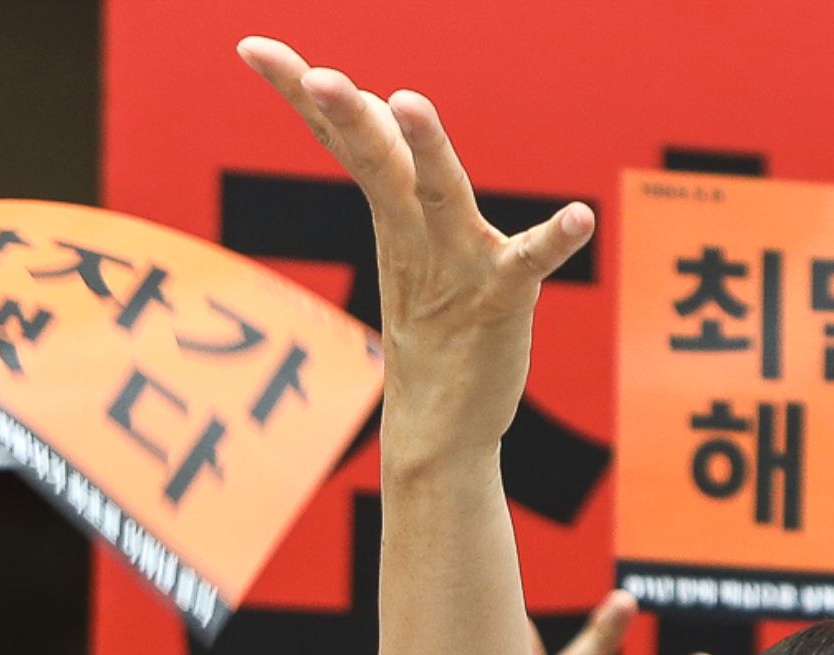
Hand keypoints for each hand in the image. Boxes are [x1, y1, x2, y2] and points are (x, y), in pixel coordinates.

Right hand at [241, 38, 588, 461]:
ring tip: (406, 101)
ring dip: (427, 149)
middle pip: (374, 158)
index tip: (252, 46)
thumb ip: (395, 175)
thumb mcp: (405, 238)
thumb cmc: (430, 326)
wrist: (441, 428)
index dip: (296, 90)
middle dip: (344, 112)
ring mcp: (456, 264)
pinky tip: (581, 218)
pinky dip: (554, 241)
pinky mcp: (500, 301)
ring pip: (438, 194)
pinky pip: (528, 264)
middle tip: (317, 75)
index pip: (340, 136)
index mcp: (391, 211)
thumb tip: (373, 104)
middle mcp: (416, 231)